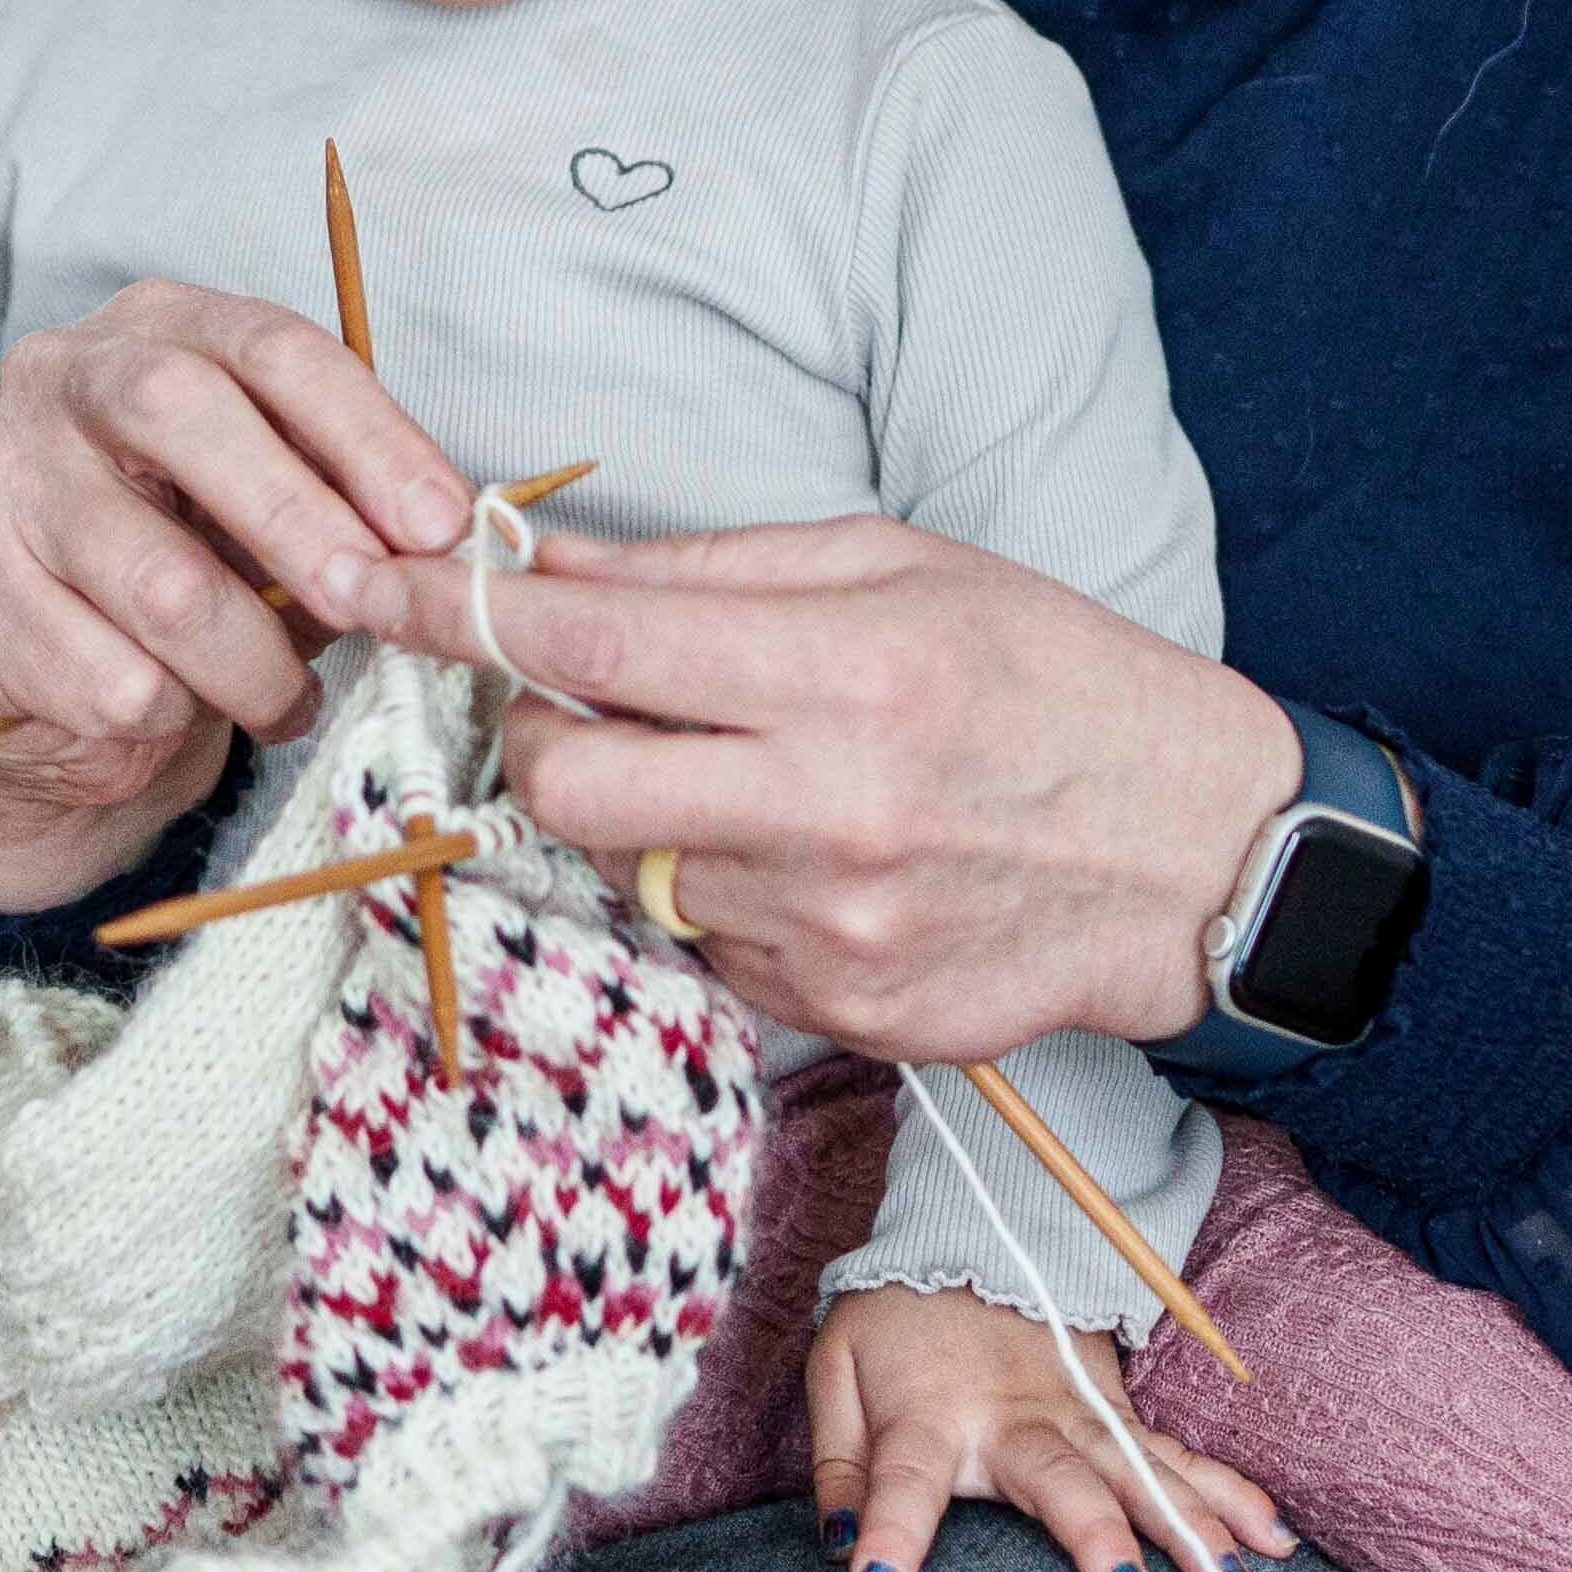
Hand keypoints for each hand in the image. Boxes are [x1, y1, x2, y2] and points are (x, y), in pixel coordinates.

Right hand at [0, 281, 485, 913]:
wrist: (46, 675)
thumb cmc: (187, 562)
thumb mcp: (270, 512)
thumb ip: (341, 509)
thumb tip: (428, 549)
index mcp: (161, 326)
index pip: (274, 349)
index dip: (369, 435)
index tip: (439, 522)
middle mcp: (64, 376)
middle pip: (181, 414)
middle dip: (299, 520)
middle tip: (370, 603)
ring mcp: (2, 479)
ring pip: (158, 581)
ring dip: (251, 666)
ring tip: (285, 700)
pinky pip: (109, 679)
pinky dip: (172, 715)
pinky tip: (179, 710)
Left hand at [354, 516, 1295, 1066]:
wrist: (1199, 851)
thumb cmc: (1054, 679)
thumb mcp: (900, 571)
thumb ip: (707, 575)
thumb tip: (541, 561)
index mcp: (847, 670)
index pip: (590, 646)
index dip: (457, 613)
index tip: (371, 587)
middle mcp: (830, 807)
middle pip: (567, 786)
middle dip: (541, 739)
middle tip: (589, 708)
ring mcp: (831, 925)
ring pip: (629, 872)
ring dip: (646, 821)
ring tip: (749, 778)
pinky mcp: (842, 1010)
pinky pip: (707, 947)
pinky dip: (724, 897)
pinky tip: (816, 858)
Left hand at [803, 1278, 1283, 1571]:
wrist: (968, 1237)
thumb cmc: (894, 1323)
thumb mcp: (837, 1375)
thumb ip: (839, 1464)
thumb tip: (837, 1543)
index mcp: (927, 1414)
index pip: (901, 1479)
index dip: (890, 1531)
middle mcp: (1013, 1418)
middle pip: (1058, 1478)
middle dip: (1094, 1533)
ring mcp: (1077, 1412)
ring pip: (1140, 1470)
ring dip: (1189, 1525)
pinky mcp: (1117, 1411)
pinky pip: (1179, 1457)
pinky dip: (1231, 1494)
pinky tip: (1274, 1537)